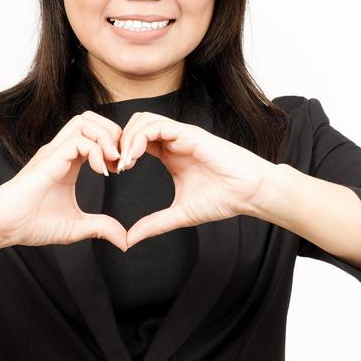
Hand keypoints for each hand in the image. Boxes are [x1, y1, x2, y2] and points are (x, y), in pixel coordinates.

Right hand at [0, 111, 128, 251]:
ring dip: (106, 137)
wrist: (4, 226)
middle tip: (120, 160)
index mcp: (68, 162)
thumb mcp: (76, 226)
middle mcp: (60, 152)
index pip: (95, 134)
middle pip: (91, 119)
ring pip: (85, 121)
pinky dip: (96, 150)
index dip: (114, 146)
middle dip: (113, 133)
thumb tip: (124, 241)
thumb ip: (101, 228)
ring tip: (112, 162)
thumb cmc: (31, 224)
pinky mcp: (49, 159)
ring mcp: (53, 152)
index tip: (121, 169)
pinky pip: (78, 140)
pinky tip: (99, 171)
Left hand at [115, 109, 275, 247]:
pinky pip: (158, 125)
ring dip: (127, 139)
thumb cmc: (223, 200)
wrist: (250, 194)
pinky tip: (134, 158)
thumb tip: (129, 240)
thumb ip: (154, 224)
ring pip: (143, 120)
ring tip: (122, 163)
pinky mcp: (190, 134)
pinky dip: (140, 138)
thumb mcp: (179, 215)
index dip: (119, 152)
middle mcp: (174, 140)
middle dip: (118, 141)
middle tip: (111, 165)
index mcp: (169, 154)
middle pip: (134, 125)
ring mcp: (182, 135)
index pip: (136, 141)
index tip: (111, 173)